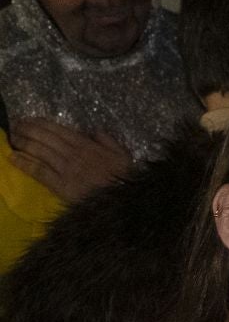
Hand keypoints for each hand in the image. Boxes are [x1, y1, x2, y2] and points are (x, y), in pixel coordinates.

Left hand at [10, 117, 132, 203]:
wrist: (123, 202)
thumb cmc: (124, 179)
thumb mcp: (123, 156)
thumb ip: (108, 141)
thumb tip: (94, 131)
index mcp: (88, 145)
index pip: (59, 130)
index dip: (42, 123)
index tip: (29, 119)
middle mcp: (74, 154)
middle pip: (46, 138)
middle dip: (28, 129)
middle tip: (15, 125)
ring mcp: (66, 169)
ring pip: (40, 151)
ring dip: (23, 143)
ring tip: (12, 138)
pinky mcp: (61, 185)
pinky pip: (39, 171)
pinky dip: (25, 163)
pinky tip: (13, 158)